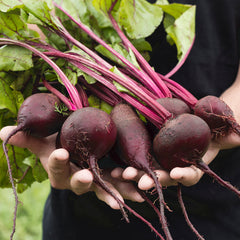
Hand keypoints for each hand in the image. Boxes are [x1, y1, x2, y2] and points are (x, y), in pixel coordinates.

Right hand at [0, 126, 143, 208]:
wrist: (75, 155)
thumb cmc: (59, 147)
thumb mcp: (44, 142)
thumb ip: (28, 138)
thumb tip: (3, 133)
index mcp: (60, 171)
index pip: (55, 168)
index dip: (56, 162)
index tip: (60, 153)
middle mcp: (77, 180)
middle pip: (79, 183)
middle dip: (82, 181)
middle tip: (86, 177)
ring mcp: (95, 182)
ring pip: (103, 189)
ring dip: (114, 190)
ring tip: (123, 193)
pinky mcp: (111, 181)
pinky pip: (120, 186)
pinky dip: (130, 189)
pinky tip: (142, 192)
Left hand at [119, 131, 239, 189]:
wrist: (195, 118)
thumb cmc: (209, 125)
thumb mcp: (220, 128)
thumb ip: (228, 135)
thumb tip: (238, 136)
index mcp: (193, 163)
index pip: (191, 174)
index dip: (186, 175)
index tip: (177, 174)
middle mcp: (176, 165)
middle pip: (165, 177)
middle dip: (154, 180)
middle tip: (141, 182)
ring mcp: (162, 160)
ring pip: (148, 171)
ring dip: (135, 174)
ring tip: (122, 174)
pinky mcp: (150, 152)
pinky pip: (138, 160)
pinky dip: (127, 164)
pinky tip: (115, 167)